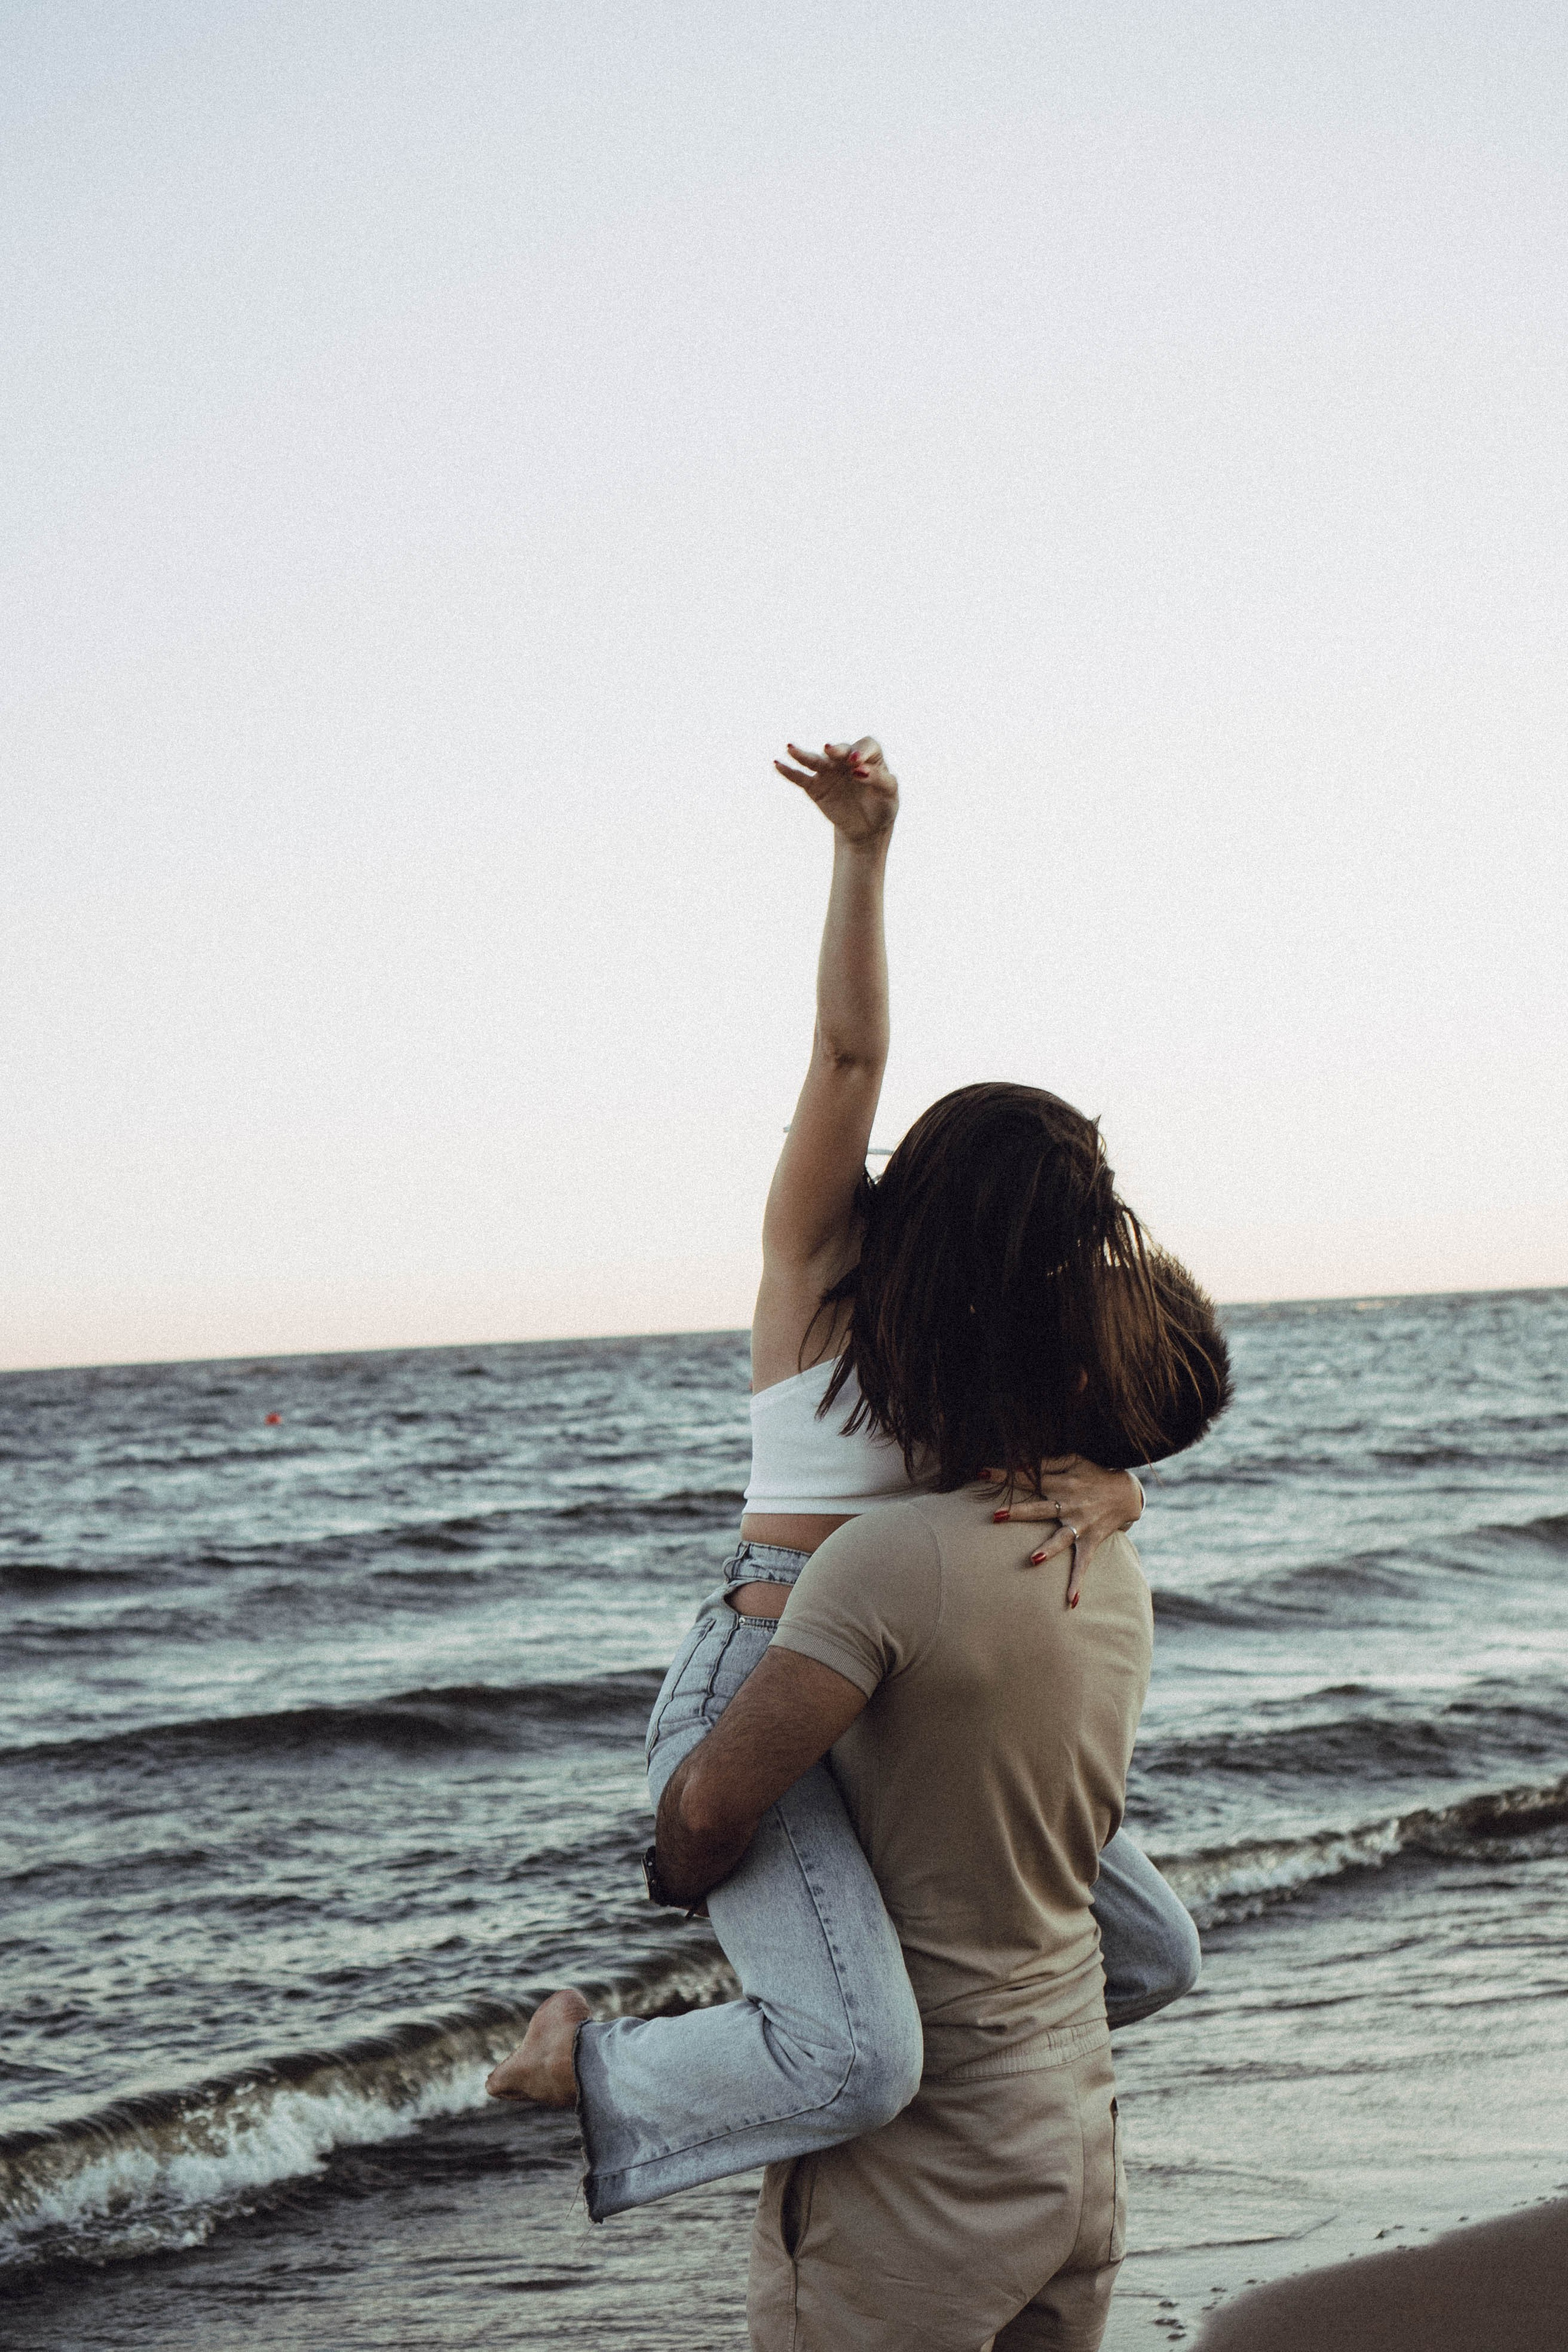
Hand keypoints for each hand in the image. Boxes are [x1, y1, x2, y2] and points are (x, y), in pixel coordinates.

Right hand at [775, 738, 897, 845]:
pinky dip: (789, 772)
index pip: (866, 745)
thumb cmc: (882, 806)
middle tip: (831, 751)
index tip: (856, 763)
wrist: (867, 828)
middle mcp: (846, 760)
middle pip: (839, 750)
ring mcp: (829, 772)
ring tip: (790, 748)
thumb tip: (859, 771)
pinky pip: (800, 778)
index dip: (861, 751)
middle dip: (836, 750)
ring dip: (803, 754)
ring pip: (815, 760)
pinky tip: (777, 764)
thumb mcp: (890, 795)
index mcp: (870, 757)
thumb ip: (880, 780)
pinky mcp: (815, 787)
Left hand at [981, 1459, 1143, 1609]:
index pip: (1029, 1478)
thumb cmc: (1093, 1474)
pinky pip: (1083, 1564)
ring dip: (1049, 1549)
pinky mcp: (1091, 1541)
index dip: (1005, 1475)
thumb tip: (1018, 1459)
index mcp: (1062, 1483)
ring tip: (1034, 1560)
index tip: (981, 1471)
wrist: (1127, 1493)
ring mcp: (1080, 1525)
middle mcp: (1070, 1504)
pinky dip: (1078, 1582)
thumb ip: (1046, 1462)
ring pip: (1061, 1538)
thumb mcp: (1072, 1460)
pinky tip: (1071, 1602)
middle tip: (996, 1516)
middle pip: (1040, 1509)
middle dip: (1019, 1512)